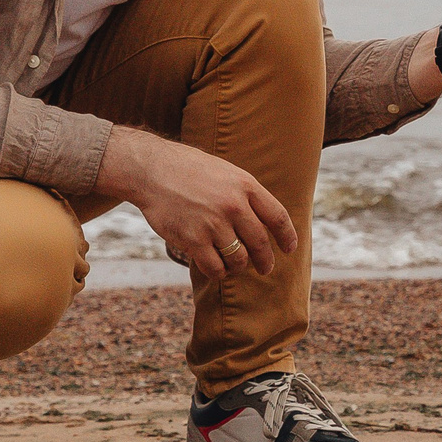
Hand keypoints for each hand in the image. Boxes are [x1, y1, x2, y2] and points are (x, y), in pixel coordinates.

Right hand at [94, 127, 294, 281]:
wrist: (152, 169)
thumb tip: (265, 220)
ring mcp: (213, 223)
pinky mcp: (193, 239)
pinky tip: (215, 268)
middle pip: (261, 243)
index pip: (278, 217)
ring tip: (233, 265)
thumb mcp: (226, 172)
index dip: (287, 236)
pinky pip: (214, 267)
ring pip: (238, 259)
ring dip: (238, 266)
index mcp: (246, 186)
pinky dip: (218, 272)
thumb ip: (246, 194)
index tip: (290, 249)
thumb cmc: (189, 170)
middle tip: (265, 268)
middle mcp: (234, 205)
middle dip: (266, 261)